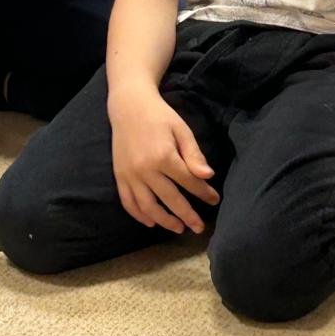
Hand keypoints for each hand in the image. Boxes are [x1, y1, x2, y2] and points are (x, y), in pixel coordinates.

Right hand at [110, 89, 219, 234]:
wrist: (129, 106)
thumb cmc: (160, 116)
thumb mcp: (181, 130)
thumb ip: (194, 154)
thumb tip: (208, 176)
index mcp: (164, 156)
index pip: (188, 182)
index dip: (203, 193)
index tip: (214, 200)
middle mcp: (146, 170)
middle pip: (170, 199)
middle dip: (187, 215)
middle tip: (200, 228)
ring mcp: (130, 175)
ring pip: (148, 207)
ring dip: (164, 221)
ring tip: (179, 229)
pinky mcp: (120, 177)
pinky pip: (128, 202)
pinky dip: (140, 215)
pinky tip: (152, 222)